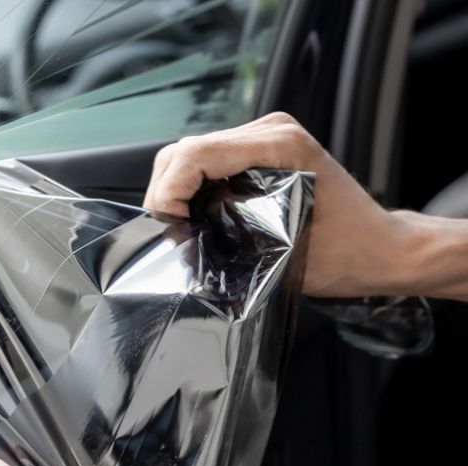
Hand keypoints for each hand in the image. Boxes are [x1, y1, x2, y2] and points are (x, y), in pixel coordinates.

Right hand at [143, 111, 415, 298]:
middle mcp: (271, 131)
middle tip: (169, 230)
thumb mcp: (283, 249)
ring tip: (180, 225)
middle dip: (165, 192)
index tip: (170, 225)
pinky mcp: (260, 150)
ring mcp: (265, 136)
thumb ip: (228, 234)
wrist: (383, 249)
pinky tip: (196, 214)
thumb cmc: (348, 252)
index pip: (195, 154)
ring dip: (175, 190)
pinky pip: (205, 160)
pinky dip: (190, 187)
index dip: (169, 191)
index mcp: (280, 145)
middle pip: (184, 150)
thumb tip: (182, 238)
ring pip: (189, 154)